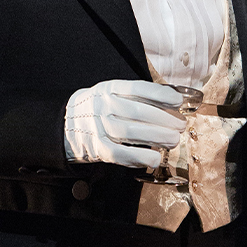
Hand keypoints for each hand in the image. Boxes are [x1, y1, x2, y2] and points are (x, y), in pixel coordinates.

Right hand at [64, 80, 185, 168]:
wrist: (66, 124)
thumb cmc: (99, 109)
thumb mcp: (112, 93)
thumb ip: (136, 96)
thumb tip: (171, 102)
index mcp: (109, 89)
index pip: (136, 89)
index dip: (160, 95)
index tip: (178, 101)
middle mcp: (102, 106)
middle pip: (137, 112)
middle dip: (164, 119)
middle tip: (180, 126)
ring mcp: (98, 127)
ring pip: (130, 132)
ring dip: (156, 137)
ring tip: (173, 140)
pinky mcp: (97, 148)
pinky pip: (119, 153)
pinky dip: (139, 157)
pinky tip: (154, 158)